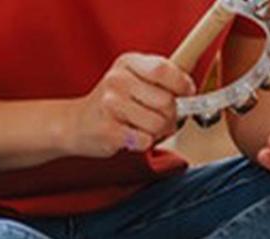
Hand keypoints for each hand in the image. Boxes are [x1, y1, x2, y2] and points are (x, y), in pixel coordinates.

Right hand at [65, 53, 194, 157]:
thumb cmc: (116, 104)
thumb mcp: (136, 81)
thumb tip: (191, 90)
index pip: (164, 69)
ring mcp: (111, 104)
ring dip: (159, 133)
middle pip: (167, 102)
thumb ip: (163, 81)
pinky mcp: (109, 129)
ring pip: (159, 124)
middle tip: (159, 119)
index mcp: (128, 63)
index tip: (185, 94)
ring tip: (144, 128)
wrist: (79, 123)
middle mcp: (118, 80)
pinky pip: (145, 141)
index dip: (182, 85)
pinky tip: (133, 137)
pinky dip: (145, 144)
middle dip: (171, 117)